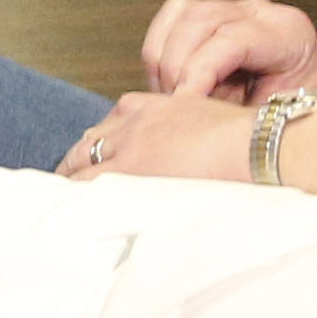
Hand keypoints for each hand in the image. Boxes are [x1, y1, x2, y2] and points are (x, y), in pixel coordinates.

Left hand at [55, 91, 249, 183]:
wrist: (256, 146)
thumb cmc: (250, 142)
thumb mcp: (211, 122)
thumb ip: (188, 133)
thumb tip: (188, 156)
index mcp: (155, 107)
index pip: (113, 123)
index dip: (101, 144)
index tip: (94, 157)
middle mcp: (135, 122)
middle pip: (90, 141)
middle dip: (76, 162)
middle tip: (66, 182)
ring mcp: (129, 147)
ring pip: (82, 162)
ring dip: (71, 180)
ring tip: (60, 201)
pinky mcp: (130, 172)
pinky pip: (88, 186)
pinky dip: (73, 196)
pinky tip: (66, 210)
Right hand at [138, 0, 316, 104]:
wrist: (299, 115)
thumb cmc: (289, 121)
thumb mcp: (270, 122)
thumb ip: (236, 113)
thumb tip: (192, 113)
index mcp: (289, 33)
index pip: (232, 38)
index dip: (200, 71)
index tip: (183, 103)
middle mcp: (262, 13)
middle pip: (201, 20)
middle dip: (178, 67)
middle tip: (174, 107)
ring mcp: (235, 9)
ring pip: (180, 17)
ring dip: (165, 60)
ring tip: (171, 97)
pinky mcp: (210, 14)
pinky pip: (170, 19)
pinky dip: (159, 52)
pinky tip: (168, 83)